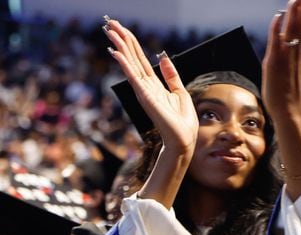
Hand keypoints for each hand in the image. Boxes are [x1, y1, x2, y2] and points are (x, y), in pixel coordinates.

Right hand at [103, 18, 197, 156]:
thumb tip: (163, 57)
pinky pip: (133, 78)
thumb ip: (171, 75)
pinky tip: (117, 53)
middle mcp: (145, 86)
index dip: (131, 43)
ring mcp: (144, 91)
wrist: (183, 139)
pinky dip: (125, 65)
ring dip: (120, 47)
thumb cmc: (182, 120)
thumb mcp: (180, 92)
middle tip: (110, 23)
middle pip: (132, 58)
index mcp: (154, 84)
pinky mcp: (146, 97)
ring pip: (130, 64)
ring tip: (110, 31)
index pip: (139, 60)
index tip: (121, 29)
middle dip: (122, 40)